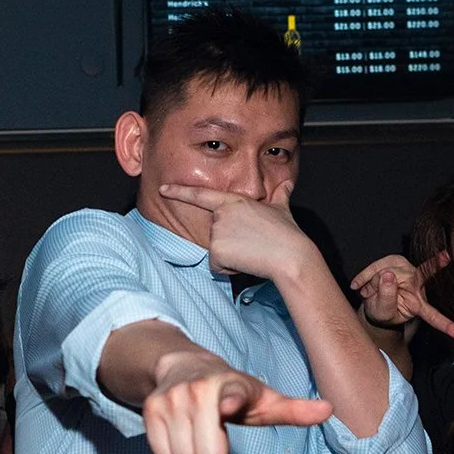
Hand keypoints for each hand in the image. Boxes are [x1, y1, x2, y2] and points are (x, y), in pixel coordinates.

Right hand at [144, 350, 332, 453]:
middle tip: (214, 433)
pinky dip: (171, 450)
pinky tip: (180, 430)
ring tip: (198, 430)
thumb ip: (294, 410)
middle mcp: (198, 390)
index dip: (229, 402)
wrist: (183, 365)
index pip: (230, 396)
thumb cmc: (233, 391)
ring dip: (191, 453)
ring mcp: (171, 399)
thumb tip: (329, 410)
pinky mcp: (150, 408)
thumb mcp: (264, 400)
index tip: (228, 405)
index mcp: (231, 386)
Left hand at [159, 180, 309, 279]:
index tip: (163, 189)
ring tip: (251, 252)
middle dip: (230, 244)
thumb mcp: (282, 210)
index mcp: (233, 201)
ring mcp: (216, 232)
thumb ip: (280, 195)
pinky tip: (246, 262)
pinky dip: (229, 269)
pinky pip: (216, 267)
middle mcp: (220, 214)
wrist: (290, 255)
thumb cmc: (287, 234)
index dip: (179, 192)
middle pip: (214, 235)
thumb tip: (288, 183)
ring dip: (231, 257)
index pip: (200, 195)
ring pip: (215, 252)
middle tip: (252, 243)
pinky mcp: (215, 252)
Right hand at [350, 251, 453, 340]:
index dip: (447, 326)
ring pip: (389, 271)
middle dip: (382, 287)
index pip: (434, 316)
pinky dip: (365, 275)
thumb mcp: (380, 311)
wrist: (371, 300)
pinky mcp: (399, 261)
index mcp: (418, 305)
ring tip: (368, 291)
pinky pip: (380, 264)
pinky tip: (361, 284)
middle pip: (404, 281)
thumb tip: (388, 275)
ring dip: (372, 282)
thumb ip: (386, 297)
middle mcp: (418, 285)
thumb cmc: (380, 311)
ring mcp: (410, 271)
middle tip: (368, 294)